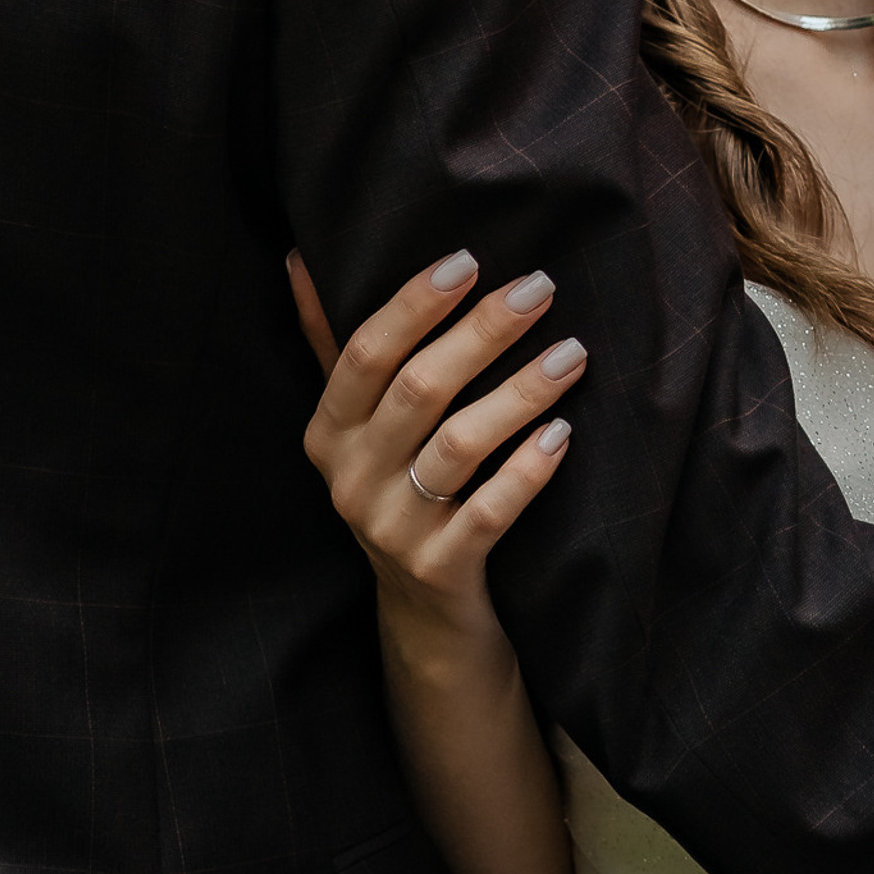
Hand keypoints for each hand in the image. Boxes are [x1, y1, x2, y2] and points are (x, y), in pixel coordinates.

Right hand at [288, 248, 587, 642]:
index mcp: (330, 431)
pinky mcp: (439, 569)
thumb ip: (334, 345)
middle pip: (419, 389)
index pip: (365, 353)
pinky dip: (526, 470)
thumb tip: (300, 258)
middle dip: (483, 332)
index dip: (414, 303)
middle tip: (541, 287)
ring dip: (519, 391)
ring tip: (573, 353)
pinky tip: (563, 434)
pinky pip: (488, 512)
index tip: (469, 260)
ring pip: (459, 445)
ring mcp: (392, 528)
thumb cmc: (399, 491)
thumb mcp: (358, 426)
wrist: (424, 615)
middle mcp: (351, 478)